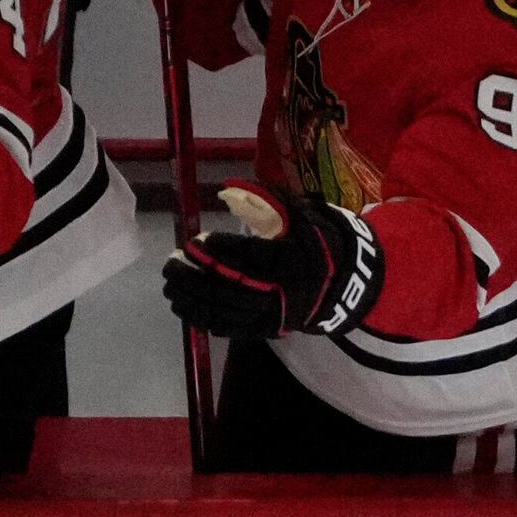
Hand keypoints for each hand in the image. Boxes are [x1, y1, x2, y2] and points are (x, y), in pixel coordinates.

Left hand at [164, 183, 380, 338]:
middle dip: (196, 276)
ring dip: (193, 298)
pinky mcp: (268, 329)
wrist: (346, 284)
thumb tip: (230, 187)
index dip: (221, 250)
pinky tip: (183, 306)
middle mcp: (285, 290)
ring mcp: (276, 314)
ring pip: (227, 310)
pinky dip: (204, 318)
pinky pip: (231, 328)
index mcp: (297, 260)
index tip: (197, 241)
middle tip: (171, 262)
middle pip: (232, 286)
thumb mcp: (302, 215)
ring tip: (171, 284)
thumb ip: (268, 200)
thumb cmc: (319, 243)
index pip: (253, 256)